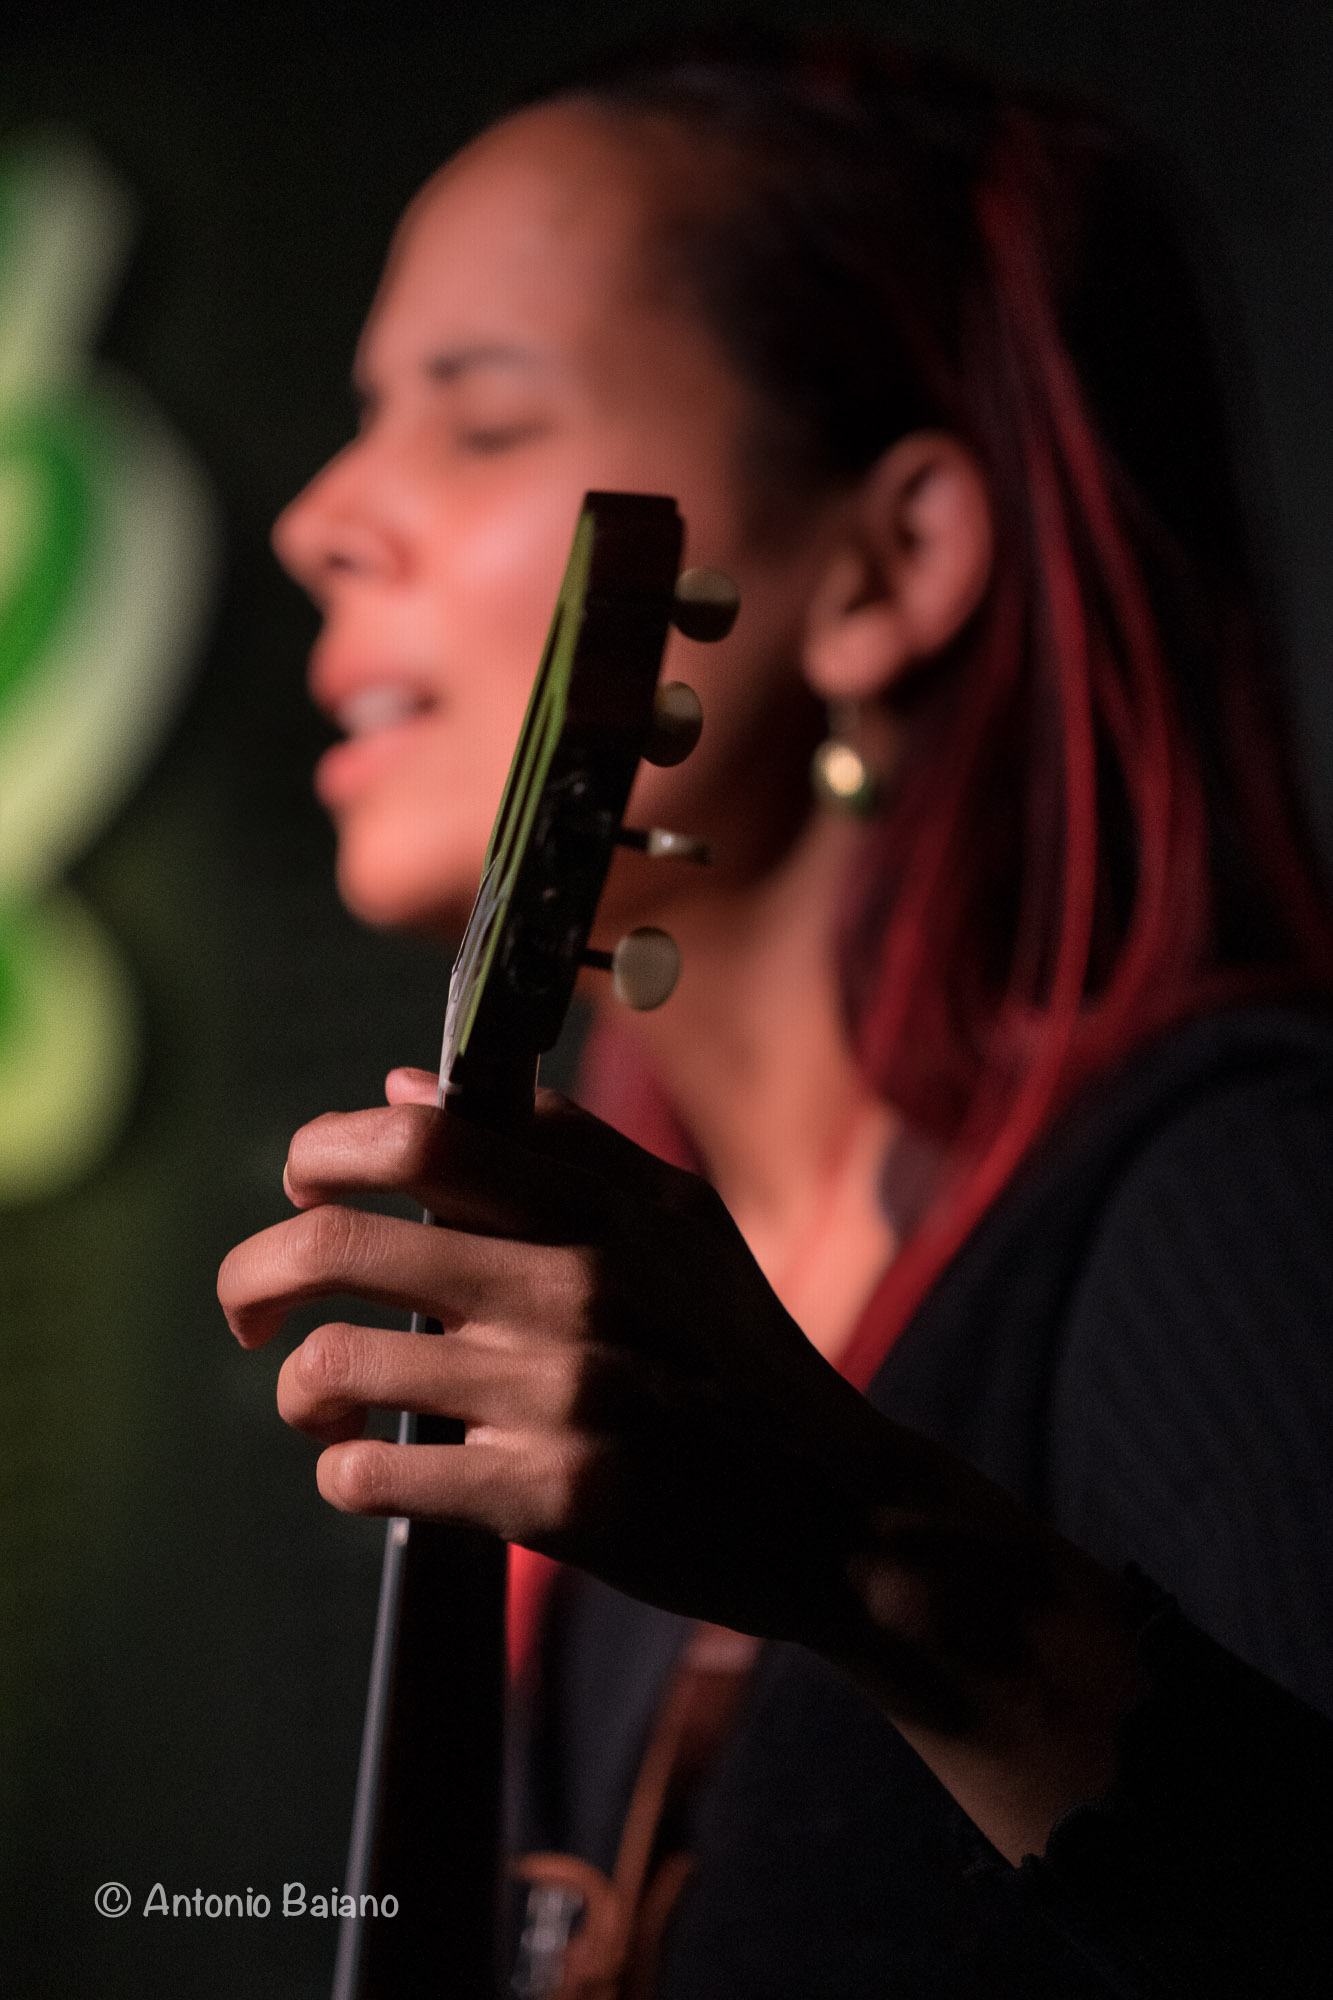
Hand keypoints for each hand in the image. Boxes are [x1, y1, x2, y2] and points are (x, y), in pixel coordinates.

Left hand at [218, 1072, 905, 1650]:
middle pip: (344, 1244)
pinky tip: (365, 1471)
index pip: (422, 1141)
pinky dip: (342, 1473)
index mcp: (606, 1210)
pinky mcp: (555, 1503)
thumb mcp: (682, 1224)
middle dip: (257, 1274)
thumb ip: (554, 1142)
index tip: (303, 1182)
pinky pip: (375, 1477)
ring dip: (299, 1386)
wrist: (845, 1515)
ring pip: (339, 1366)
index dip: (324, 1150)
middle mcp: (579, 1289)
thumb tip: (405, 1087)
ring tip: (317, 1401)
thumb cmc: (746, 1358)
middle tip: (248, 1305)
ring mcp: (565, 1398)